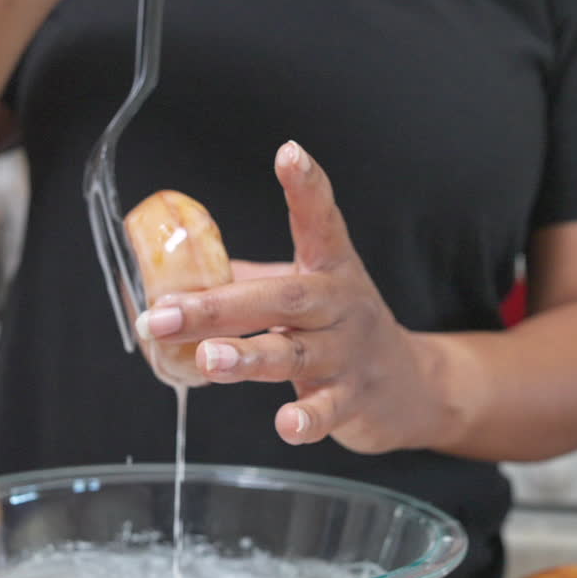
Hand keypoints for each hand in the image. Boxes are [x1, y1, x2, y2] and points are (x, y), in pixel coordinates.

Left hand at [138, 142, 460, 453]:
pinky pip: (328, 410)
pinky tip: (285, 424)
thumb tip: (169, 276)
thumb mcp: (300, 294)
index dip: (306, 186)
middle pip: (282, 297)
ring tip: (207, 360)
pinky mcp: (355, 399)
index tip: (289, 153)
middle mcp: (341, 304)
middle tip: (164, 314)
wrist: (411, 386)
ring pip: (295, 353)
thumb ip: (244, 282)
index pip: (319, 219)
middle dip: (218, 307)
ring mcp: (350, 353)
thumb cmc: (338, 331)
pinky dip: (307, 419)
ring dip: (247, 357)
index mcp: (328, 268)